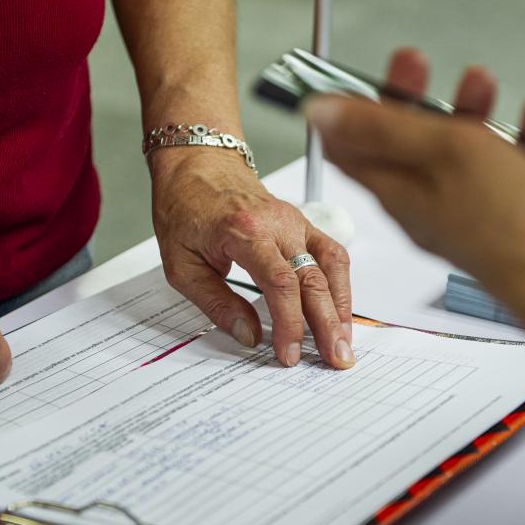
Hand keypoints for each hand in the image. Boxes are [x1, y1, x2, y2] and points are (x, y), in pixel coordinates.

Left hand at [149, 148, 354, 368]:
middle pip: (315, 278)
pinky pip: (332, 254)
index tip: (289, 353)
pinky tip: (340, 311)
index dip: (290, 323)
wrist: (197, 166)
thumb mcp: (181, 265)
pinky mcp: (303, 224)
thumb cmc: (185, 208)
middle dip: (328, 323)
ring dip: (342, 306)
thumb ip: (216, 303)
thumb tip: (249, 335)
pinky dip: (341, 284)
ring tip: (344, 342)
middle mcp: (278, 224)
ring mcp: (295, 221)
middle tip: (336, 359)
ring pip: (332, 265)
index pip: (280, 283)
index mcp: (245, 231)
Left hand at [307, 48, 524, 330]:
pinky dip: (520, 137)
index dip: (348, 112)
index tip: (352, 80)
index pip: (352, 151)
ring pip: (461, 151)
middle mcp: (430, 206)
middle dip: (410, 98)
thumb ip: (380, 128)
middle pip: (407, 144)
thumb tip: (320, 113)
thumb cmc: (508, 226)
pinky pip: (510, 167)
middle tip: (414, 66)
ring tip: (479, 82)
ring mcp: (474, 212)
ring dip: (469, 110)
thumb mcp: (437, 152)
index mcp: (399, 194)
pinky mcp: (515, 215)